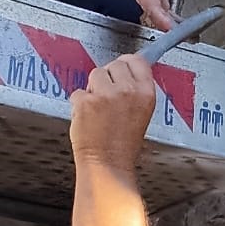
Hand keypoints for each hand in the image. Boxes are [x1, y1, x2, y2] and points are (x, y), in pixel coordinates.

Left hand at [71, 54, 156, 172]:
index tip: (121, 67)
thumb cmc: (123, 144)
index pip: (137, 61)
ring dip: (93, 89)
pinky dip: (79, 104)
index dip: (126, 63)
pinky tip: (88, 118)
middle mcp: (128, 91)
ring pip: (95, 74)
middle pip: (114, 64)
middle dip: (108, 78)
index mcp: (146, 93)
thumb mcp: (141, 112)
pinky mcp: (86, 102)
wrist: (108, 165)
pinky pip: (78, 92)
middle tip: (107, 98)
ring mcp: (106, 95)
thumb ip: (135, 90)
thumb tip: (124, 71)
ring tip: (98, 110)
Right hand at [125, 0, 201, 31]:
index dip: (164, 21)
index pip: (155, 10)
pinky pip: (161, 15)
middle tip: (189, 37)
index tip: (175, 30)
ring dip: (172, 27)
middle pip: (158, 20)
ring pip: (159, 20)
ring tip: (189, 35)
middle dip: (172, 29)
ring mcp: (148, 3)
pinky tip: (182, 25)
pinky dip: (171, 21)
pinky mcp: (152, 3)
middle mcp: (145, 0)